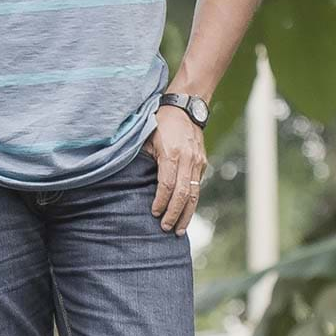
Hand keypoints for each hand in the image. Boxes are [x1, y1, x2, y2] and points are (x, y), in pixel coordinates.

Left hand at [141, 105, 207, 235]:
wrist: (186, 106)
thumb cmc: (161, 121)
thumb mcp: (147, 135)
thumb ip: (143, 157)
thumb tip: (133, 177)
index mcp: (171, 153)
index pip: (167, 185)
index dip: (161, 201)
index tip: (154, 213)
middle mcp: (187, 160)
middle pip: (183, 194)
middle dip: (174, 214)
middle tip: (166, 228)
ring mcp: (197, 162)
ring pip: (194, 194)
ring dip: (187, 214)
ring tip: (179, 229)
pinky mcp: (202, 163)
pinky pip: (197, 187)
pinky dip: (191, 202)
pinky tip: (185, 213)